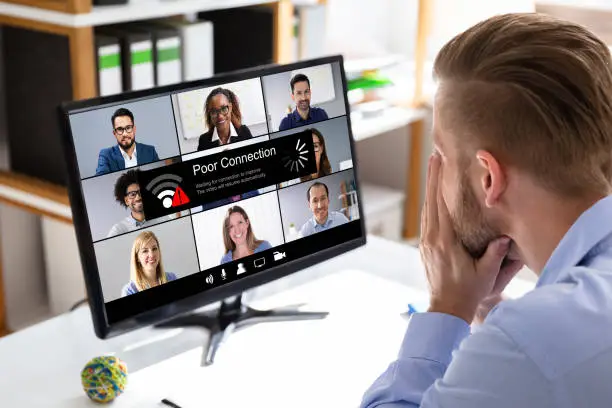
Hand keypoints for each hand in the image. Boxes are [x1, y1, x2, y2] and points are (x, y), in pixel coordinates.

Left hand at [419, 153, 518, 322]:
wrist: (446, 309)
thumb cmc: (468, 293)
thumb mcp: (485, 274)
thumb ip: (494, 254)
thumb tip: (504, 236)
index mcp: (445, 241)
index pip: (440, 205)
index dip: (439, 182)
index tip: (440, 163)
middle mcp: (432, 239)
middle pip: (430, 202)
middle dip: (432, 178)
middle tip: (434, 157)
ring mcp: (425, 244)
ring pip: (426, 211)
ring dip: (430, 191)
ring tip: (433, 172)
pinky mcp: (425, 248)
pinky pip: (426, 221)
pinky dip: (429, 206)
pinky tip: (433, 200)